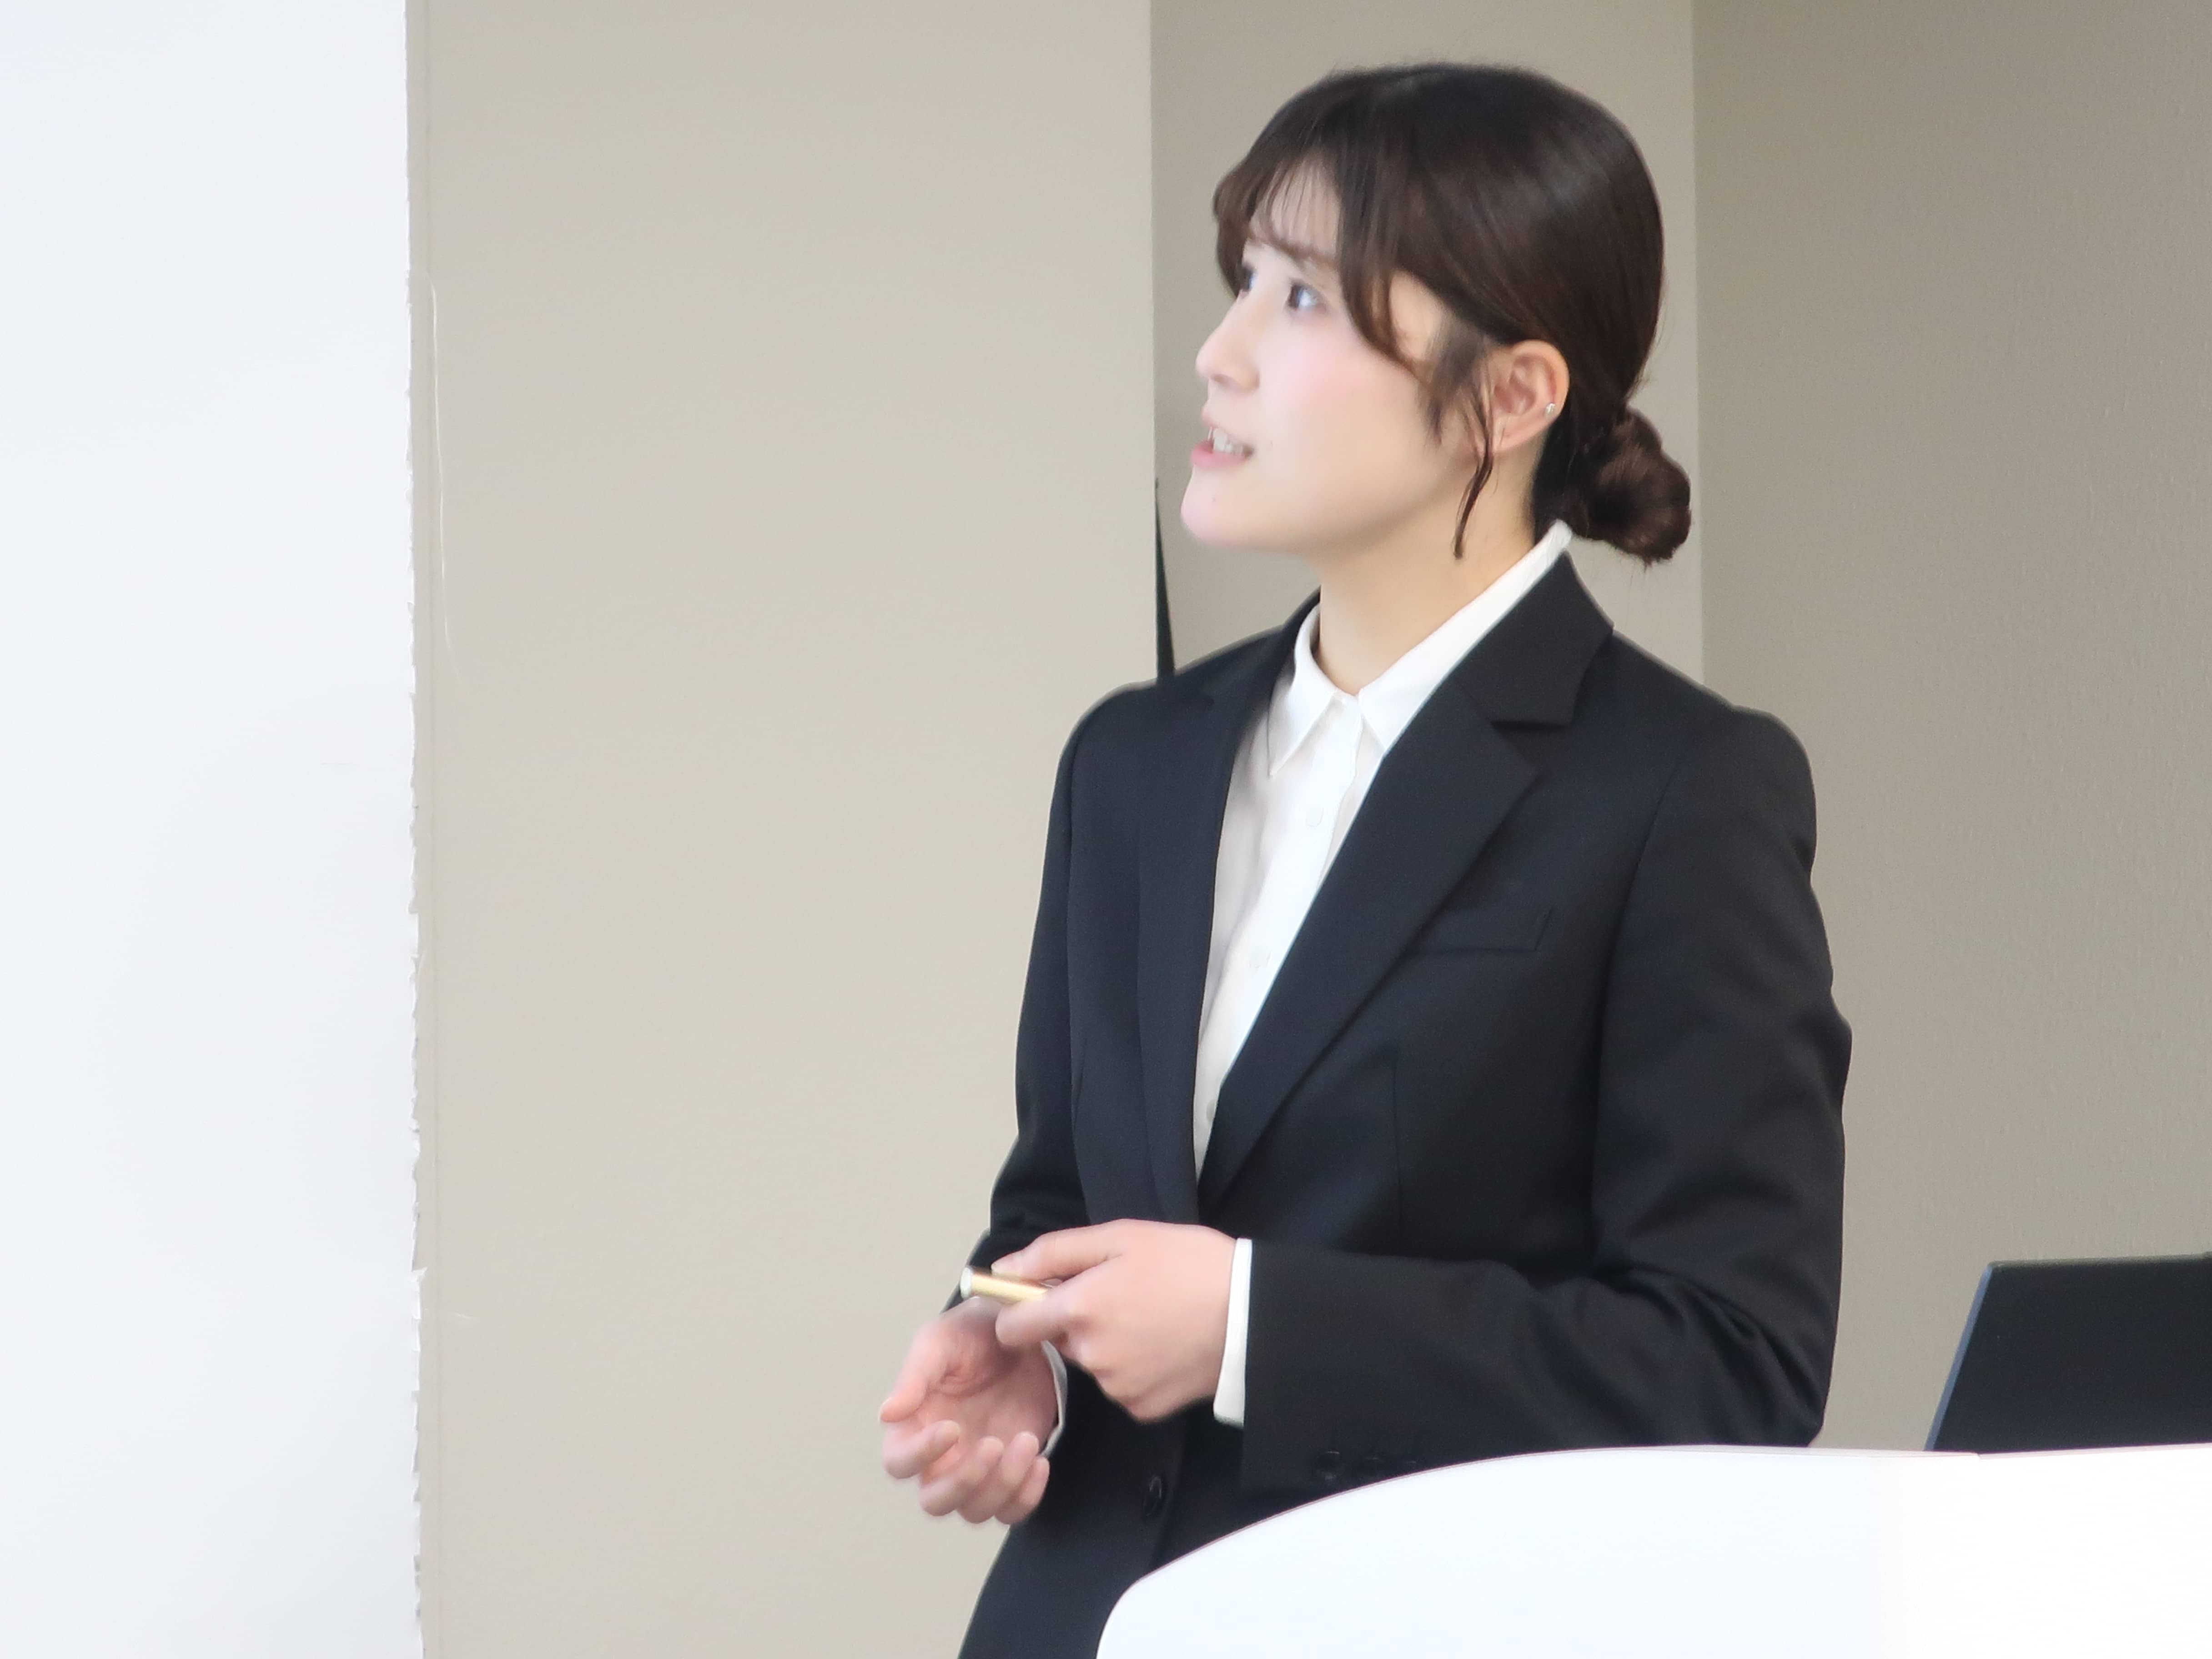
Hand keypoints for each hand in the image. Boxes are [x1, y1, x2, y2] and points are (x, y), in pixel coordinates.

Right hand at [878, 1297, 1056, 1523]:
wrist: (1023, 1334)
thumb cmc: (971, 1333)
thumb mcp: (940, 1341)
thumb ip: (914, 1376)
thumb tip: (886, 1413)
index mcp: (912, 1427)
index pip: (899, 1462)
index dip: (921, 1455)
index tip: (952, 1428)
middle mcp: (940, 1458)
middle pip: (935, 1502)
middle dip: (963, 1483)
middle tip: (993, 1445)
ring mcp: (977, 1470)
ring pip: (976, 1511)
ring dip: (1001, 1486)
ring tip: (1026, 1441)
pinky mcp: (1011, 1473)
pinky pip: (1012, 1509)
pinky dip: (1026, 1496)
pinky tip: (1040, 1461)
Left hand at [990, 1221, 1235, 1423]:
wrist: (1252, 1314)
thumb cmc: (1189, 1263)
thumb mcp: (1121, 1236)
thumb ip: (1054, 1253)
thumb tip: (1002, 1270)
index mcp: (1079, 1309)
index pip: (1013, 1326)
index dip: (1020, 1310)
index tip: (1044, 1297)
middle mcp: (1090, 1355)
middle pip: (1061, 1340)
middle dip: (1080, 1319)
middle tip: (1125, 1294)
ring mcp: (1116, 1387)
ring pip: (1093, 1362)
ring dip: (1109, 1343)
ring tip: (1153, 1317)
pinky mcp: (1142, 1408)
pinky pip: (1121, 1386)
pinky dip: (1135, 1368)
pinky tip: (1164, 1345)